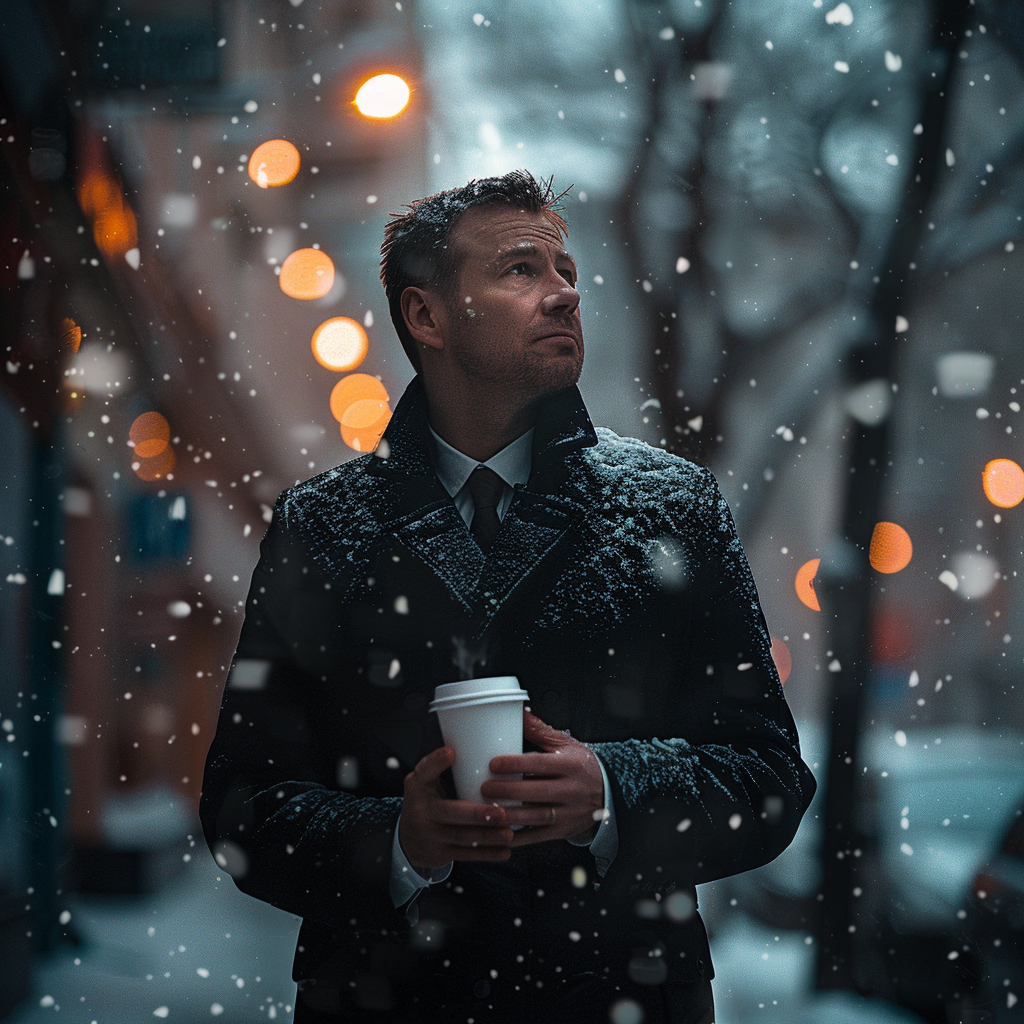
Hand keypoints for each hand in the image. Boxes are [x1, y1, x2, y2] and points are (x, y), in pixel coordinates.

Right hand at [399, 746, 512, 871]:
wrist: (407, 840)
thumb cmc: (421, 802)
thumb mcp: (420, 781)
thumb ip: (434, 765)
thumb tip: (452, 750)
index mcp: (420, 791)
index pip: (425, 773)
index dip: (437, 763)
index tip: (452, 752)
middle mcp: (424, 815)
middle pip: (452, 814)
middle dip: (477, 815)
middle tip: (501, 813)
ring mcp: (433, 838)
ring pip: (463, 839)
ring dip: (488, 837)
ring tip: (509, 833)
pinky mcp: (442, 855)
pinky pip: (467, 855)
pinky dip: (487, 854)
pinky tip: (505, 851)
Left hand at [480, 709, 604, 847]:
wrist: (608, 793)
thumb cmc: (581, 766)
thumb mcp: (566, 745)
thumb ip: (540, 731)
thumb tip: (519, 713)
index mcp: (570, 765)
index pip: (540, 764)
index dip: (516, 764)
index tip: (494, 764)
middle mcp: (571, 790)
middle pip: (536, 792)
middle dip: (508, 791)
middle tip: (485, 788)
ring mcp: (567, 813)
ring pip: (536, 816)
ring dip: (510, 815)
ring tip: (488, 810)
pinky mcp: (562, 831)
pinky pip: (538, 836)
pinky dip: (518, 837)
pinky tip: (501, 832)